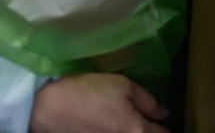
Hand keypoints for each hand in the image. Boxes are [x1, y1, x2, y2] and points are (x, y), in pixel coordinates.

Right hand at [30, 74, 170, 132]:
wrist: (49, 109)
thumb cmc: (89, 92)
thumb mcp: (124, 86)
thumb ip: (149, 102)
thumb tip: (164, 114)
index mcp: (138, 130)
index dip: (164, 125)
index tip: (162, 120)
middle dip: (150, 131)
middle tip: (149, 123)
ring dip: (135, 132)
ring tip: (126, 123)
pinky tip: (110, 127)